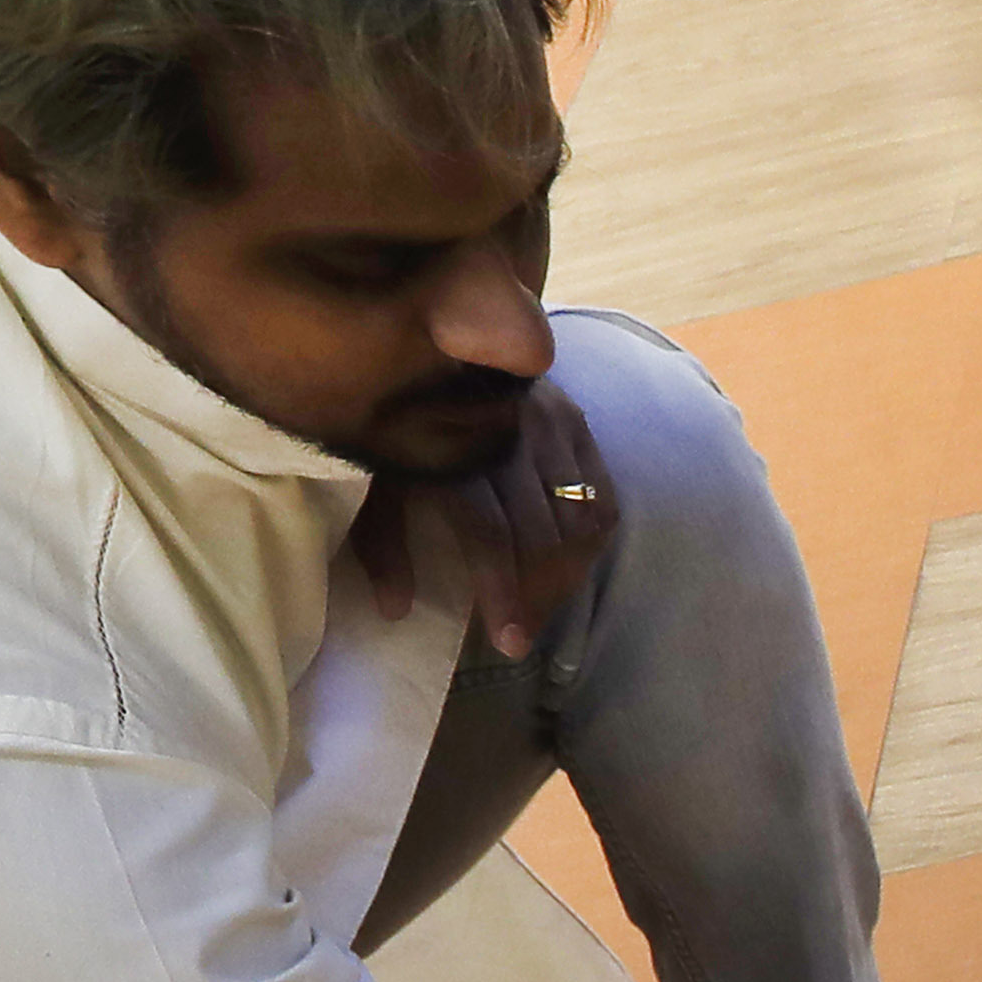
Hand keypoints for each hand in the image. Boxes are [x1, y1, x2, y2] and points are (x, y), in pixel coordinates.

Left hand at [352, 374, 614, 660]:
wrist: (440, 340)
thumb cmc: (402, 421)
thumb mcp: (378, 478)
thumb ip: (383, 543)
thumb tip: (395, 610)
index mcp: (452, 448)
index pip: (491, 531)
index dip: (501, 589)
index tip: (509, 641)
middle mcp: (508, 433)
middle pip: (541, 533)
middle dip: (537, 595)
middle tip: (522, 636)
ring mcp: (549, 423)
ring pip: (578, 518)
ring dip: (565, 574)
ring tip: (542, 604)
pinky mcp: (576, 420)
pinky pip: (603, 496)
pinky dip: (591, 540)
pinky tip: (571, 565)